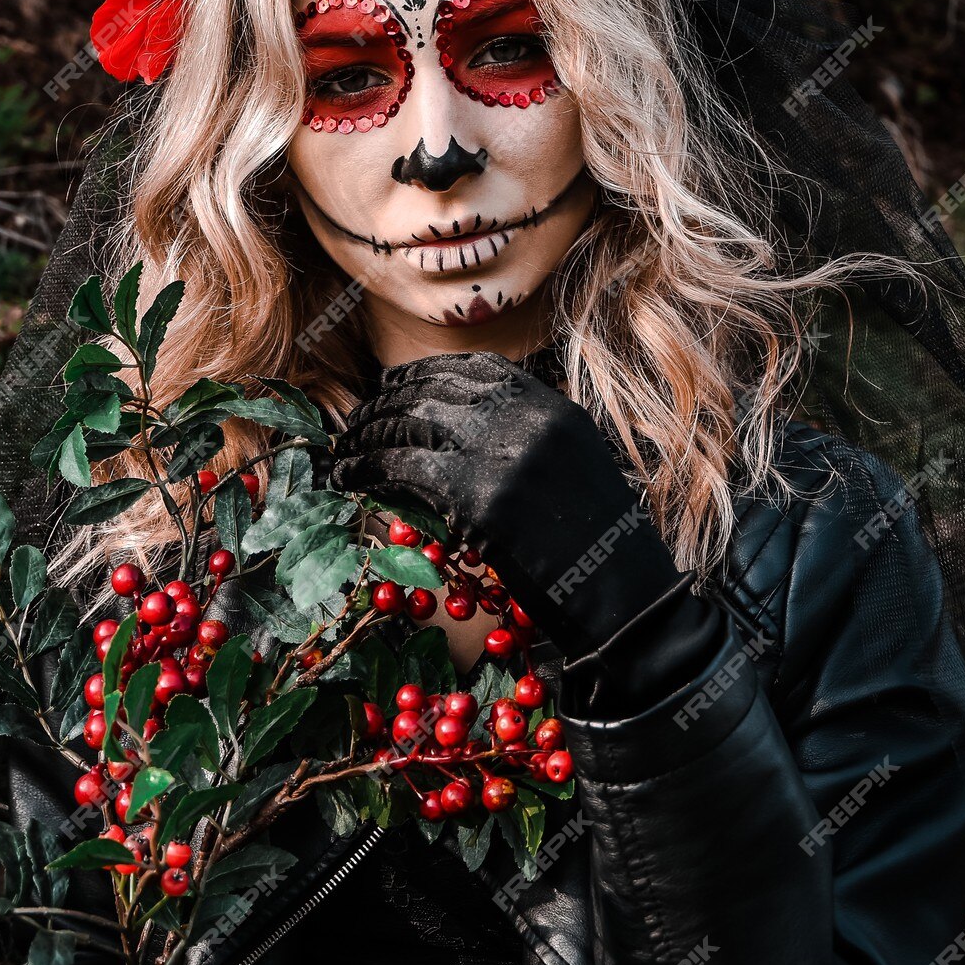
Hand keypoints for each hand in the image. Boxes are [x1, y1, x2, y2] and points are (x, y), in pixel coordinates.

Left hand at [331, 351, 713, 693]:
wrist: (622, 595)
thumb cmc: (598, 543)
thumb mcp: (573, 462)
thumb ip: (525, 434)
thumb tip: (454, 426)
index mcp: (549, 404)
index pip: (471, 368)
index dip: (421, 374)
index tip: (389, 387)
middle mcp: (524, 417)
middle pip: (431, 392)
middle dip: (382, 407)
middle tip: (353, 428)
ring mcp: (500, 454)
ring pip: (408, 427)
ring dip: (365, 439)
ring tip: (341, 456)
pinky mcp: (477, 497)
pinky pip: (402, 470)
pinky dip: (366, 471)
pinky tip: (348, 480)